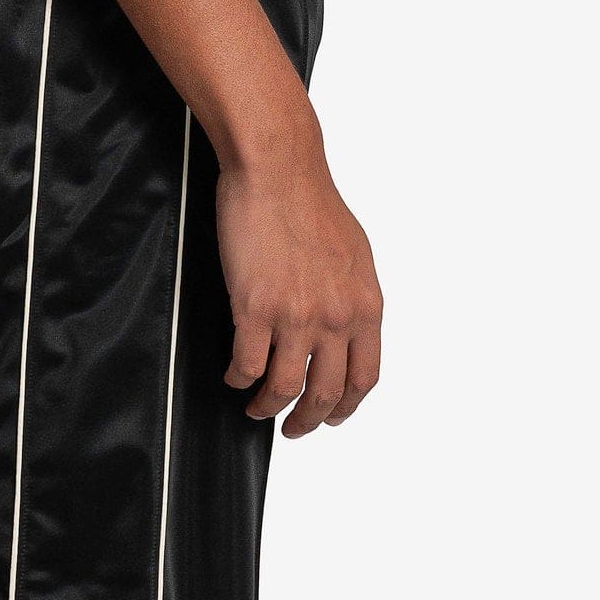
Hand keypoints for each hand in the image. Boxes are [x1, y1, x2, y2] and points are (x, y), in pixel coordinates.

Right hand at [217, 141, 383, 437]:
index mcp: (365, 306)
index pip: (364, 378)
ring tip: (258, 409)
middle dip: (308, 421)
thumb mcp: (355, 257)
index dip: (346, 407)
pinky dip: (239, 379)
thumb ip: (353, 301)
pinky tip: (235, 376)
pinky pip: (247, 365)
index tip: (331, 417)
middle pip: (327, 393)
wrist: (278, 170)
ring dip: (269, 408)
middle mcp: (335, 317)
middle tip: (293, 429)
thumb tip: (345, 333)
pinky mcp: (256, 308)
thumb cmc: (311, 204)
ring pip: (285, 388)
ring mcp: (296, 315)